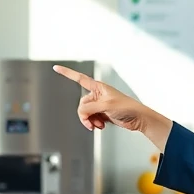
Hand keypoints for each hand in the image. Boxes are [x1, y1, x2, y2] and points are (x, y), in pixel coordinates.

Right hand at [53, 65, 172, 149]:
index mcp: (98, 87)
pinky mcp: (101, 114)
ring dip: (90, 121)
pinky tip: (101, 126)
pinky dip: (93, 124)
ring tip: (99, 125)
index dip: (67, 73)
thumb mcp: (106, 106)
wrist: (137, 119)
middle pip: (81, 105)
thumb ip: (90, 108)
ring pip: (85, 114)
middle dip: (85, 116)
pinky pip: (90, 119)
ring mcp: (98, 105)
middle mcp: (97, 95)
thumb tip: (81, 112)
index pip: (79, 78)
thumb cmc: (126, 107)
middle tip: (92, 123)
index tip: (56, 68)